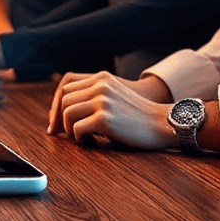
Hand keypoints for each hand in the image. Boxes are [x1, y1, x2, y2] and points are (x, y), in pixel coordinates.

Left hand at [47, 71, 173, 148]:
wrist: (164, 123)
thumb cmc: (138, 117)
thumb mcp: (115, 96)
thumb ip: (94, 96)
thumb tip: (61, 114)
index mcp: (101, 78)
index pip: (65, 87)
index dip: (56, 105)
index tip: (55, 122)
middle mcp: (100, 85)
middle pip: (63, 99)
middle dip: (58, 119)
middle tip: (62, 134)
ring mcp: (102, 101)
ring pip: (67, 113)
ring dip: (69, 129)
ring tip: (82, 138)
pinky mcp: (104, 118)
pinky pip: (77, 128)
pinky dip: (80, 138)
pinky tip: (92, 142)